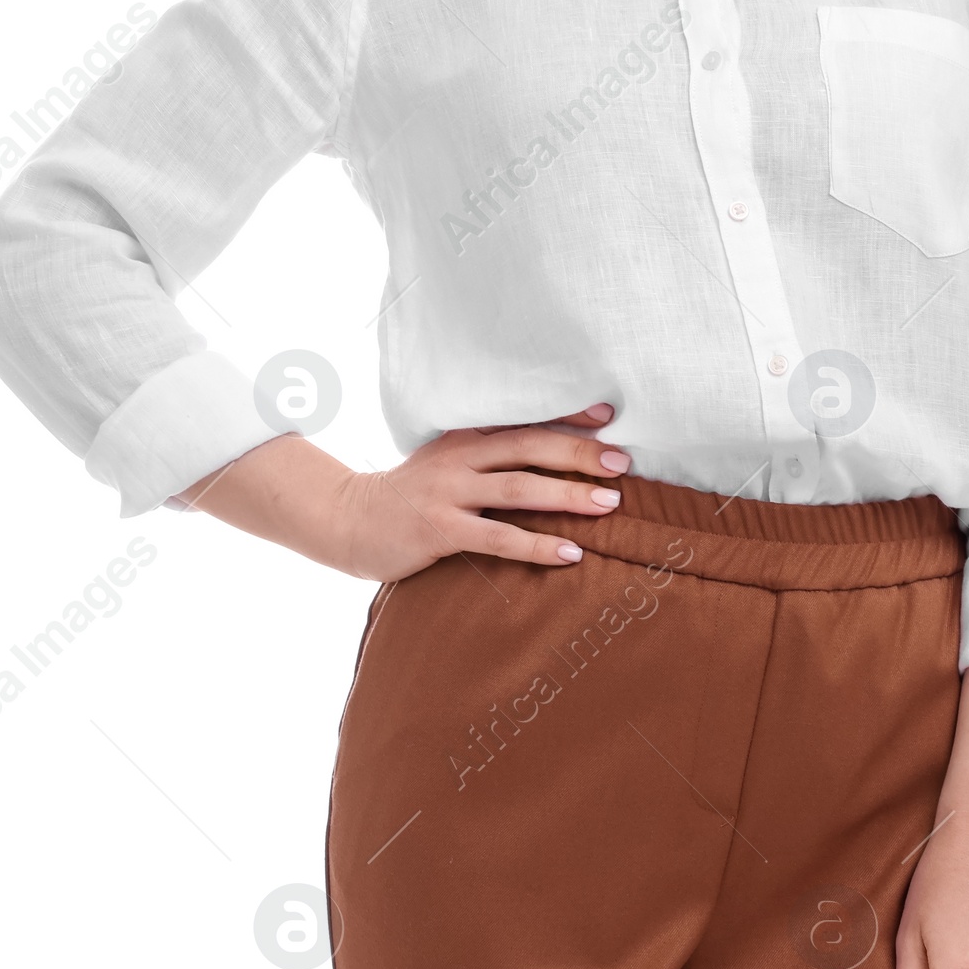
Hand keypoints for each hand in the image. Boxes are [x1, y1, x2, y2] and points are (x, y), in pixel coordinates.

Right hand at [174, 403, 629, 580]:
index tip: (609, 414)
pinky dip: (538, 546)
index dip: (567, 415)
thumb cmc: (408, 496)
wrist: (346, 520)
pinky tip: (571, 553)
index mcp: (464, 438)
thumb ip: (485, 457)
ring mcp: (448, 494)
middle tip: (622, 462)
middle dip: (579, 453)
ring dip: (569, 496)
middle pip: (529, 448)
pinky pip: (498, 539)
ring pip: (520, 490)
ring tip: (609, 505)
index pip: (524, 419)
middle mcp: (459, 459)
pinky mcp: (439, 532)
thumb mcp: (444, 462)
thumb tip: (546, 459)